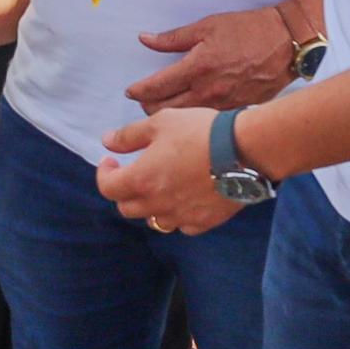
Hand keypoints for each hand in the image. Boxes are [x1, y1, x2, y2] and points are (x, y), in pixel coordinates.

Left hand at [95, 108, 236, 234]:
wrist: (245, 150)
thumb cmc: (201, 131)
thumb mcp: (161, 122)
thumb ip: (129, 135)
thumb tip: (107, 142)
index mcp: (141, 180)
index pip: (108, 188)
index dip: (104, 174)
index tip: (111, 162)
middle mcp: (158, 204)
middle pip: (127, 208)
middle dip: (125, 191)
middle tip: (133, 173)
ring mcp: (181, 216)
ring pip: (154, 221)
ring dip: (150, 206)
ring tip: (159, 187)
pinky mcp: (204, 222)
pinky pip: (183, 225)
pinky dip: (178, 215)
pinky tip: (184, 199)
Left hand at [126, 5, 303, 112]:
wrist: (287, 43)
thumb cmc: (249, 30)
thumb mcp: (208, 26)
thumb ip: (173, 38)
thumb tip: (145, 39)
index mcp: (197, 68)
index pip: (156, 88)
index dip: (138, 91)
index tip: (131, 91)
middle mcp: (207, 92)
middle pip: (164, 111)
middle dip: (148, 107)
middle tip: (143, 101)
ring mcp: (223, 106)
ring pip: (184, 121)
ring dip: (169, 116)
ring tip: (162, 108)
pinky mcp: (237, 112)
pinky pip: (206, 121)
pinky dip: (193, 120)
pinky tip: (190, 114)